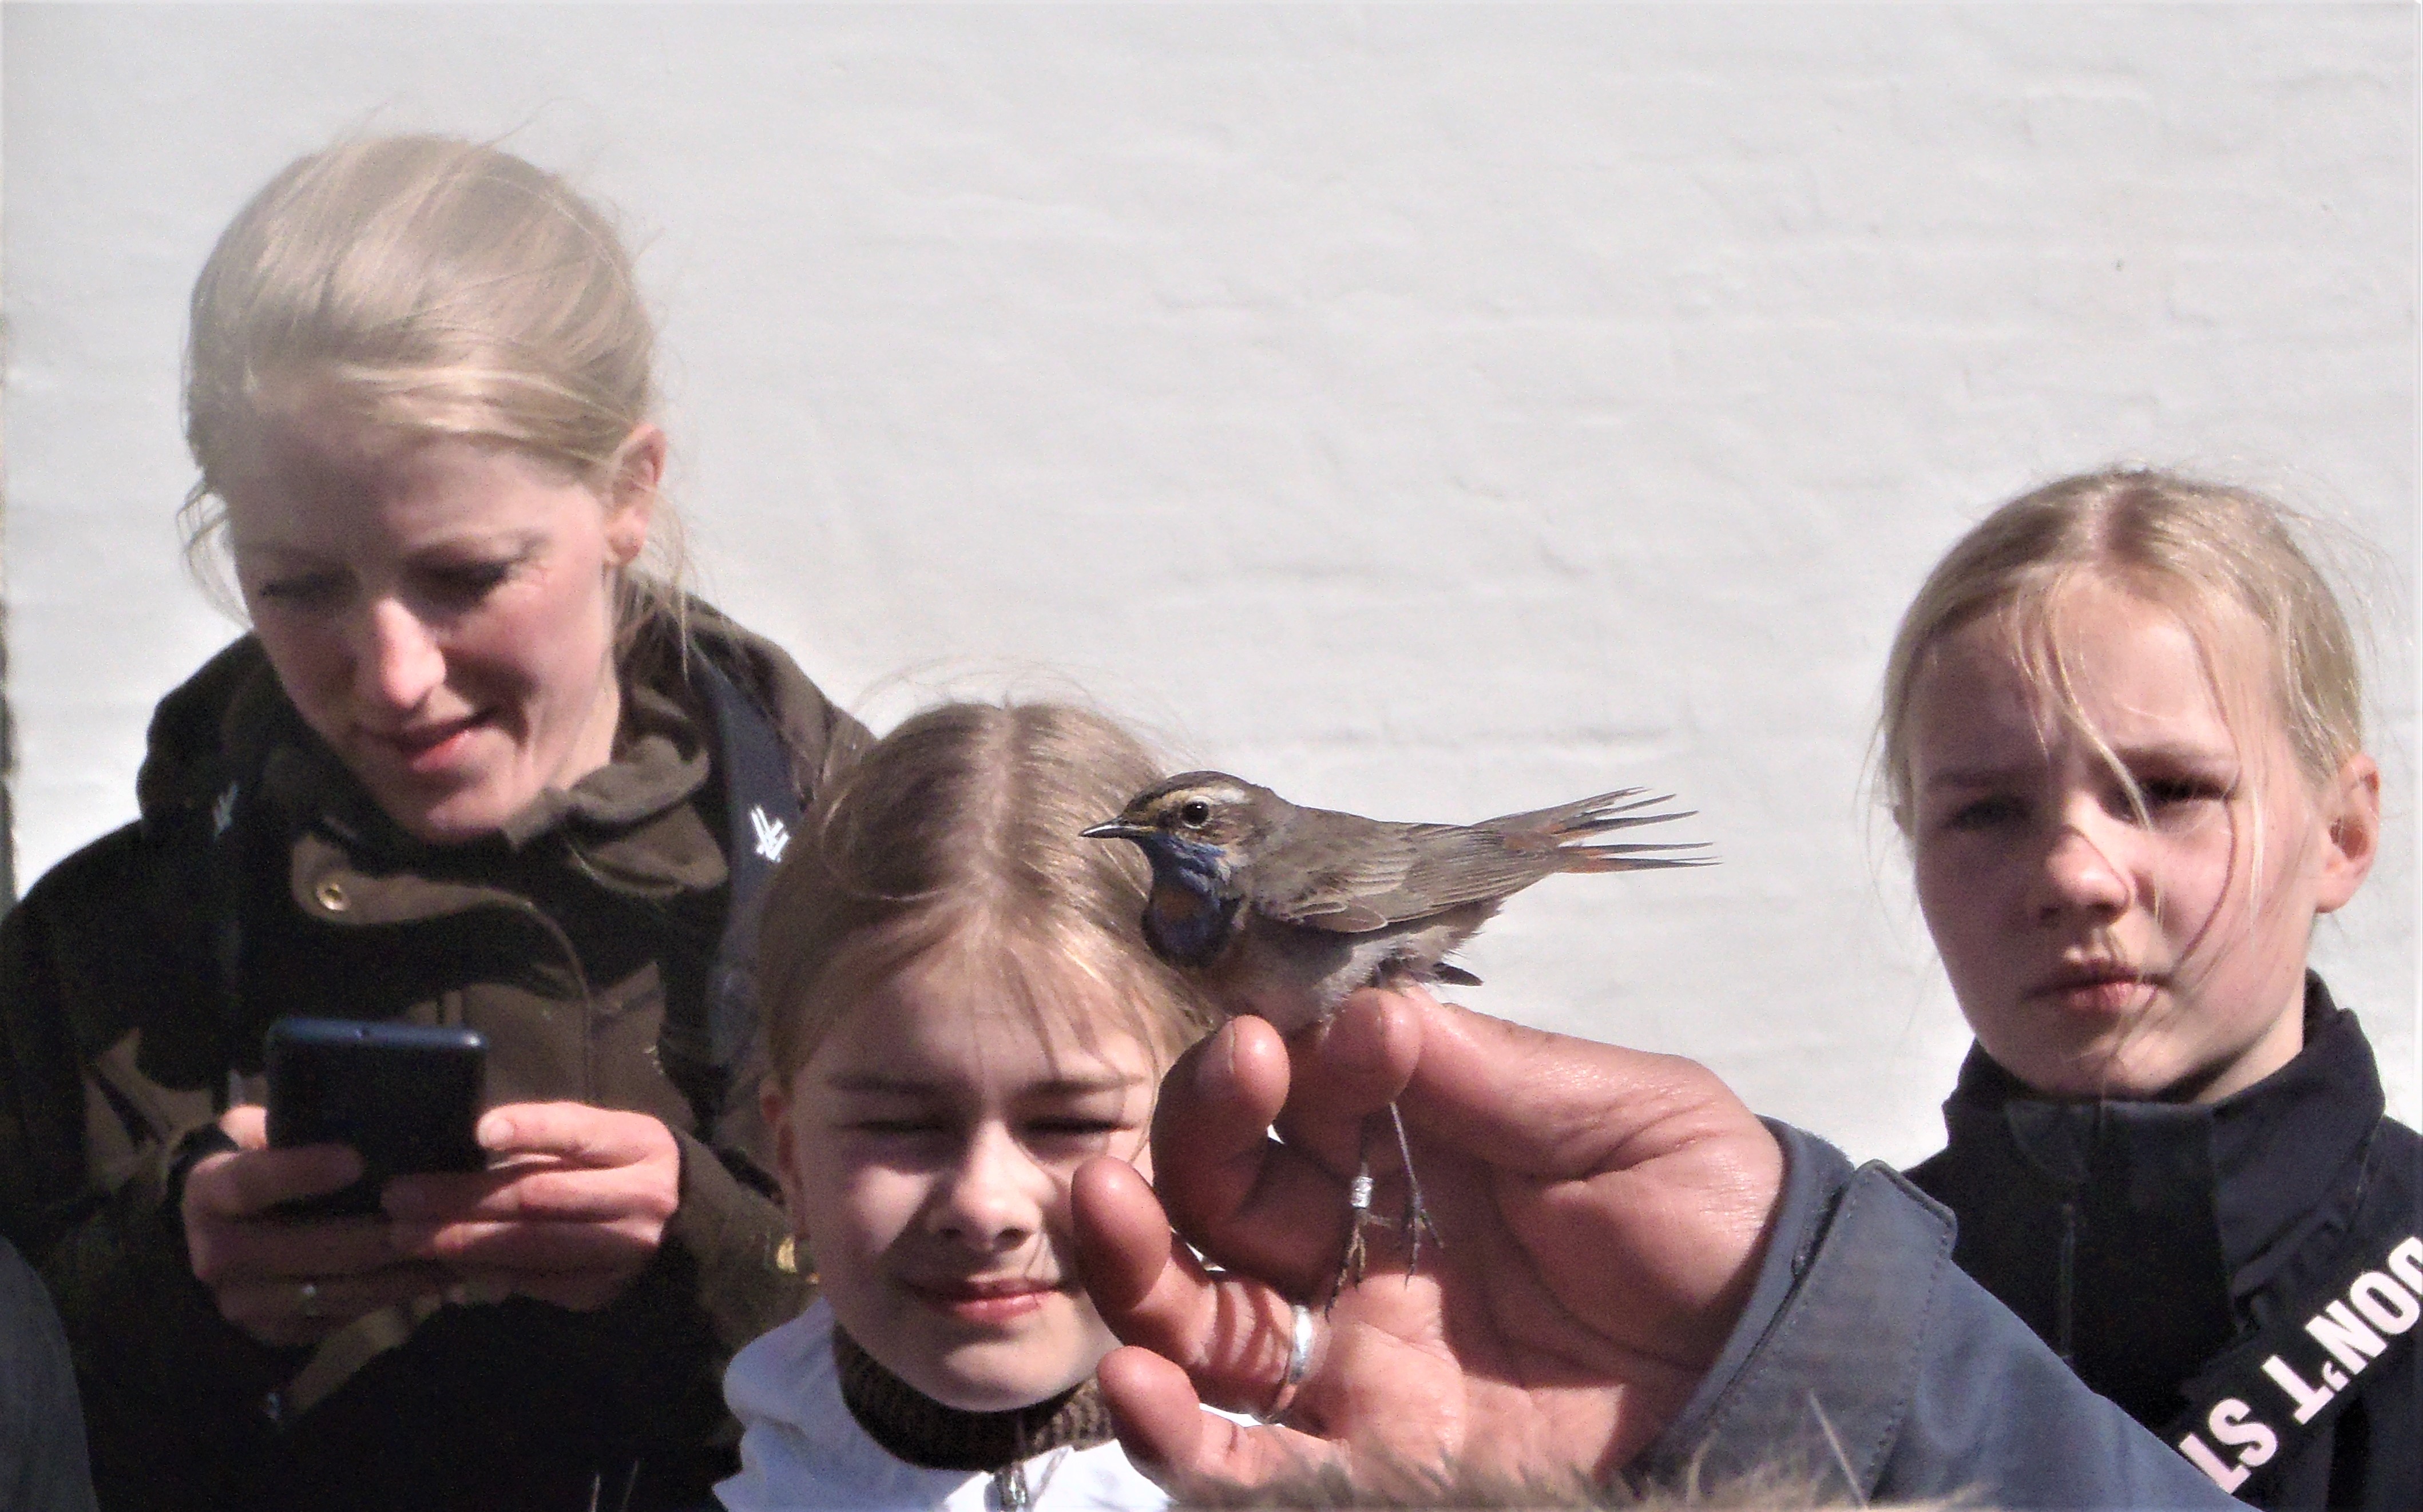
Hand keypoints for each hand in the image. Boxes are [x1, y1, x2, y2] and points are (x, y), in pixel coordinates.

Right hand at [181, 1106, 452, 1345]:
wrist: (215, 1242)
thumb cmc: (254, 1169)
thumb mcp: (255, 1137)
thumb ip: (290, 1124)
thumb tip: (362, 1103)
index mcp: (208, 1192)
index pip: (249, 1183)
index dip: (299, 1173)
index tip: (355, 1160)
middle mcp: (215, 1252)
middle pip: (309, 1247)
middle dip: (379, 1233)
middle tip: (436, 1215)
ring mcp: (241, 1301)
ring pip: (334, 1289)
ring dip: (399, 1272)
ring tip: (453, 1247)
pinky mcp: (272, 1332)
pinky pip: (339, 1316)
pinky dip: (390, 1296)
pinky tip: (433, 1276)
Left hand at [384, 1102, 680, 1311]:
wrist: (684, 1223)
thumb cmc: (624, 1164)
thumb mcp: (604, 1133)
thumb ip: (551, 1133)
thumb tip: (479, 1138)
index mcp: (639, 1146)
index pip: (581, 1134)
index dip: (531, 1129)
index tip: (480, 1130)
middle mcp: (639, 1200)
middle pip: (539, 1198)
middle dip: (461, 1199)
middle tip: (400, 1197)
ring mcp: (622, 1252)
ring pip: (530, 1247)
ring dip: (458, 1241)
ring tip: (405, 1234)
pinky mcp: (602, 1291)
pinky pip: (533, 1282)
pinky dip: (483, 1270)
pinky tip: (444, 1261)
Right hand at [1071, 986, 1783, 1497]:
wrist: (1798, 1372)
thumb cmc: (1720, 1226)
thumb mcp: (1629, 1119)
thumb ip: (1495, 1074)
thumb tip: (1367, 1011)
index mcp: (1415, 1157)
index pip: (1300, 1102)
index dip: (1285, 1064)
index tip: (1304, 1039)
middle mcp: (1363, 1255)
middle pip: (1223, 1197)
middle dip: (1194, 1132)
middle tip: (1230, 1084)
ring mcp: (1356, 1363)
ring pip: (1198, 1319)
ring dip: (1135, 1262)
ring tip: (1101, 1201)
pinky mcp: (1367, 1467)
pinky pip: (1244, 1463)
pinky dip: (1173, 1434)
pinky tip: (1132, 1383)